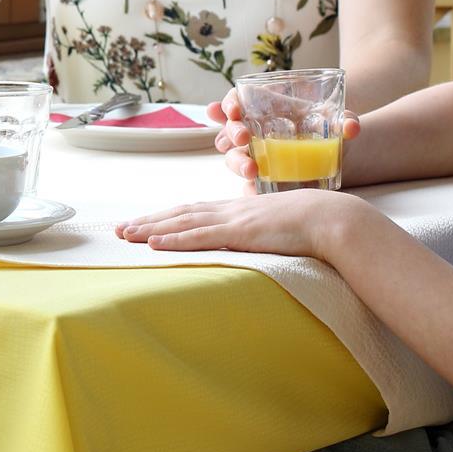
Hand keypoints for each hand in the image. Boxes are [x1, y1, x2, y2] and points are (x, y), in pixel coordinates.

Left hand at [114, 187, 367, 259]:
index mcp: (237, 209)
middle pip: (179, 214)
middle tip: (121, 229)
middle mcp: (229, 210)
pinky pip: (199, 236)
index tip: (145, 222)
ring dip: (151, 228)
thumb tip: (254, 240)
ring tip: (127, 234)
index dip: (166, 216)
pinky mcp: (239, 232)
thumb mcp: (277, 227)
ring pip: (182, 222)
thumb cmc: (310, 224)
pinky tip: (154, 242)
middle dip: (149, 221)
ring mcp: (232, 219)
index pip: (193, 210)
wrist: (331, 218)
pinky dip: (174, 238)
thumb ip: (260, 232)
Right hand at [207, 90, 360, 183]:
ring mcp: (255, 156)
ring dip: (237, 162)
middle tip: (243, 137)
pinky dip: (248, 190)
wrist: (337, 156)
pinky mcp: (263, 180)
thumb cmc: (328, 130)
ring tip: (251, 170)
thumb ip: (346, 120)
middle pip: (229, 131)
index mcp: (262, 109)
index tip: (234, 110)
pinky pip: (248, 185)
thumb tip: (352, 126)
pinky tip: (254, 194)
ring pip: (233, 158)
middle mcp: (253, 132)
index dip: (228, 105)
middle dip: (231, 133)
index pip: (235, 103)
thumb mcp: (338, 121)